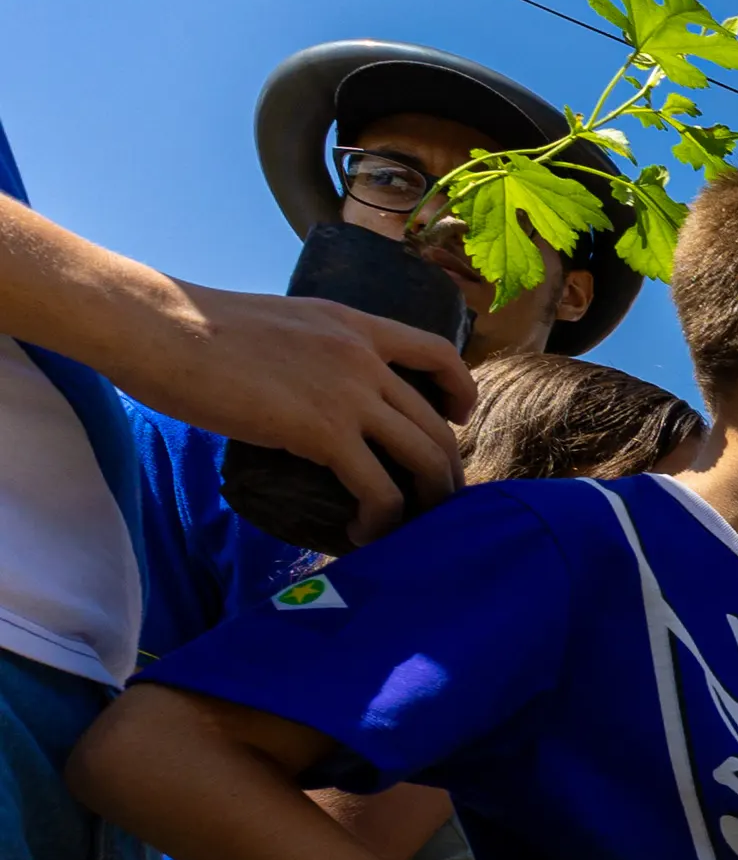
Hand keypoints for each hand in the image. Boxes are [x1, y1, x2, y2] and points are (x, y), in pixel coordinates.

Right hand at [127, 288, 472, 548]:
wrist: (153, 326)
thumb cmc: (191, 329)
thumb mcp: (275, 327)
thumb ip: (306, 355)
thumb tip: (303, 394)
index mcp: (352, 325)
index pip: (438, 351)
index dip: (461, 390)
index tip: (458, 417)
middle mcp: (363, 356)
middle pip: (436, 424)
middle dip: (444, 471)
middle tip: (431, 501)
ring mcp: (348, 393)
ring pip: (423, 458)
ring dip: (426, 502)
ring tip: (406, 527)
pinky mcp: (324, 430)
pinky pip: (380, 490)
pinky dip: (381, 521)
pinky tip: (361, 533)